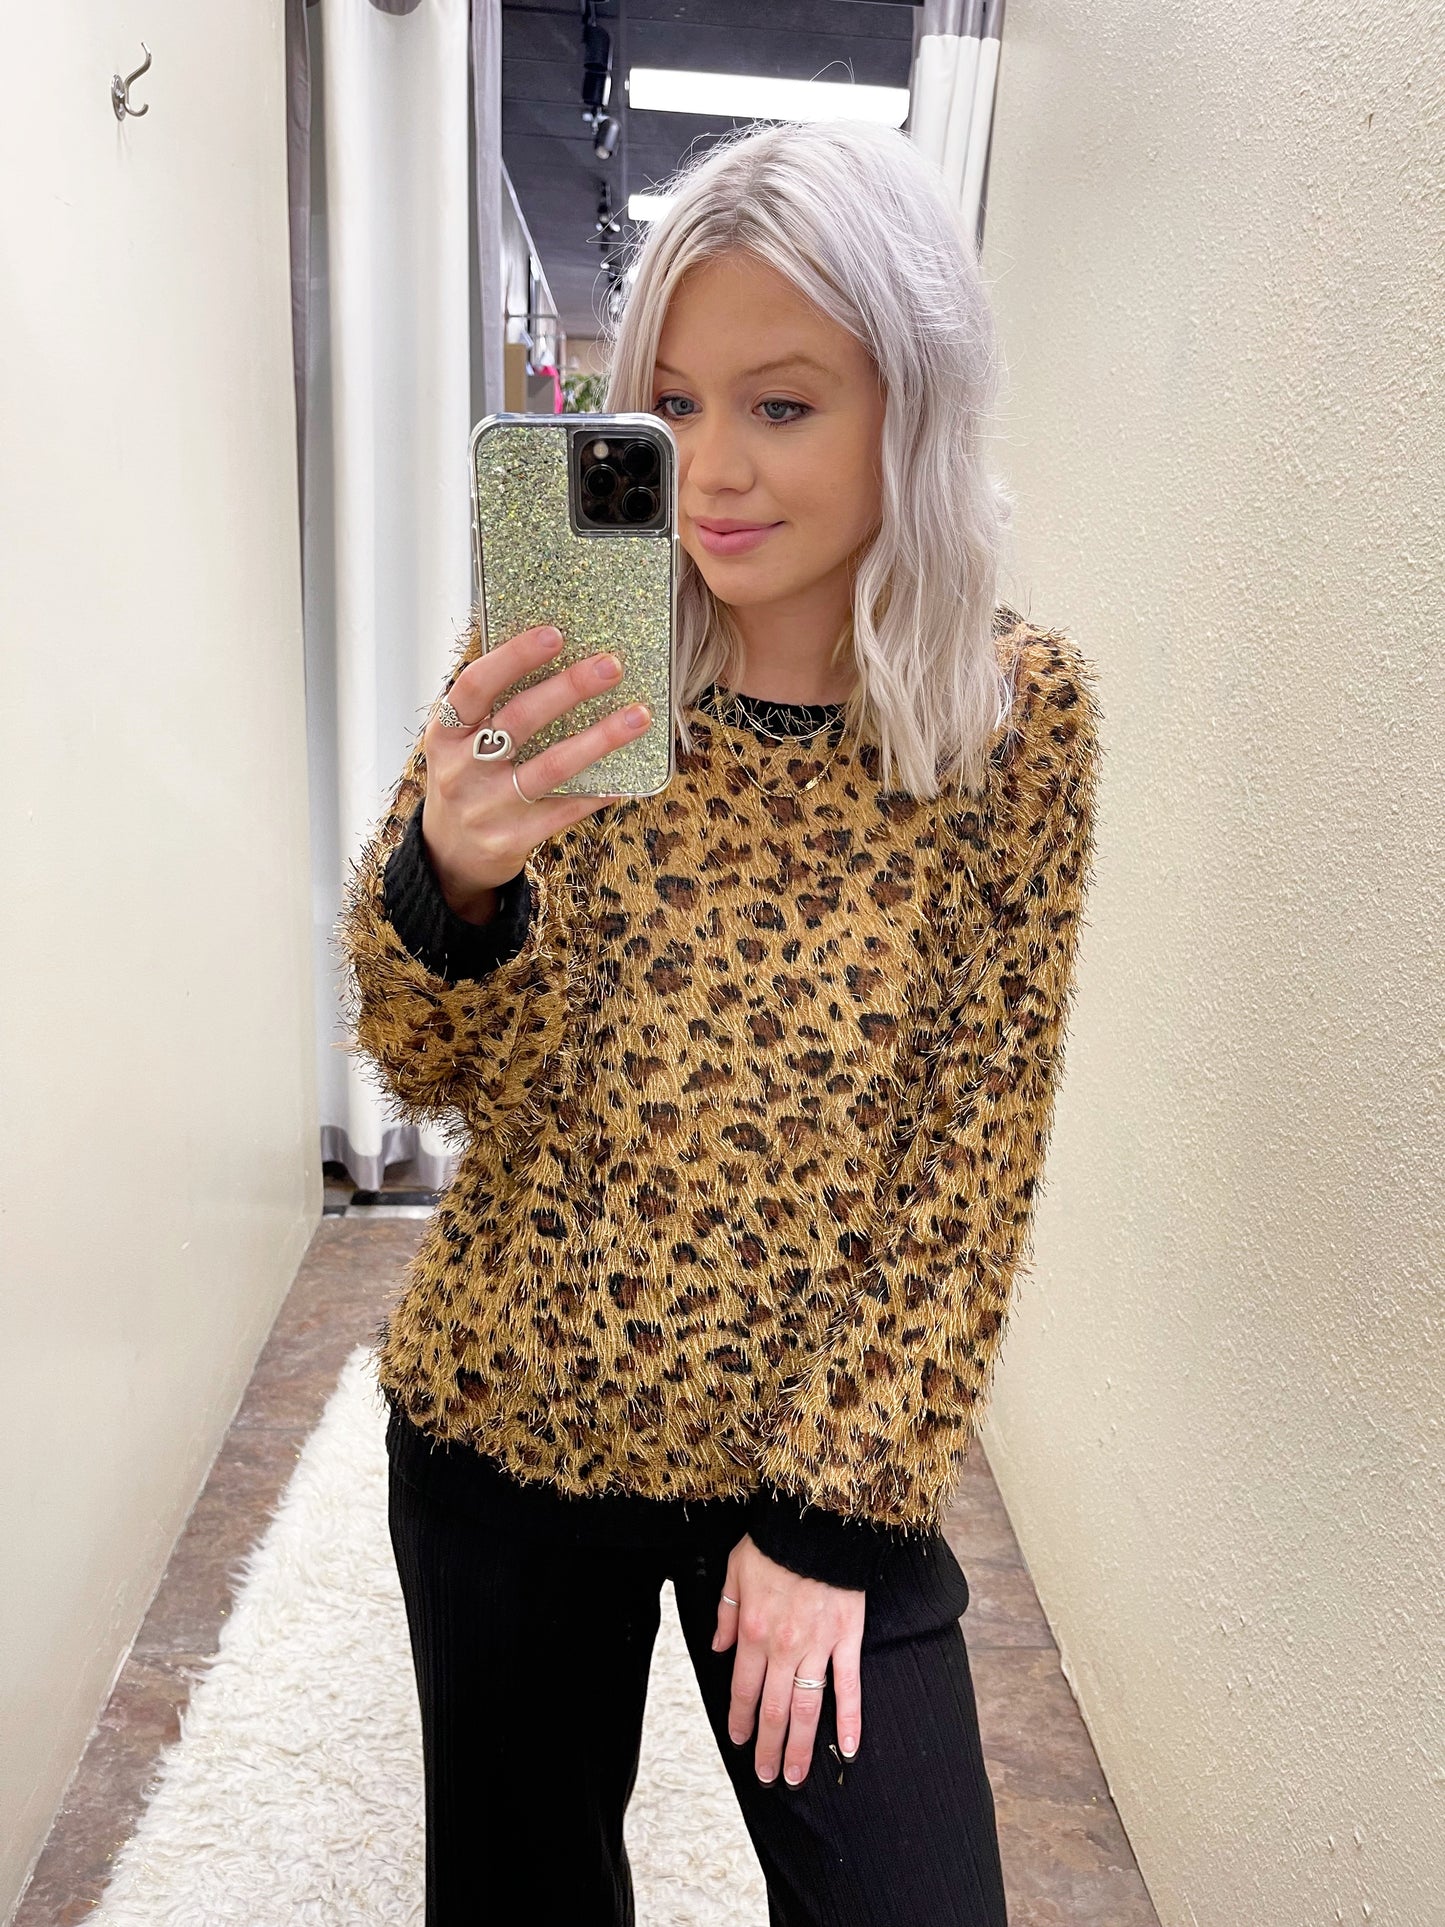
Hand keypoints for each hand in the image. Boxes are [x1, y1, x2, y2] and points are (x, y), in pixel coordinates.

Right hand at [419, 623, 651, 920]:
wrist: (449, 853)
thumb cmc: (467, 780)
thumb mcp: (460, 742)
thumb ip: (493, 707)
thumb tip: (557, 653)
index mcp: (446, 733)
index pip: (476, 685)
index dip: (514, 658)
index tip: (554, 635)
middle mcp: (461, 769)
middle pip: (520, 720)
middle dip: (569, 688)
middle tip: (611, 665)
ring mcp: (485, 807)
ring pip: (550, 767)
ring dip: (599, 739)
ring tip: (638, 716)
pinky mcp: (510, 840)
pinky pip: (563, 810)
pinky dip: (597, 791)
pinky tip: (626, 778)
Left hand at [713, 1534, 865, 1786]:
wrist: (819, 1520)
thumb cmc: (775, 1542)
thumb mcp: (735, 1570)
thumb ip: (726, 1612)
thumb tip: (717, 1645)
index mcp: (754, 1632)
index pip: (744, 1688)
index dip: (741, 1718)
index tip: (740, 1742)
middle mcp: (784, 1647)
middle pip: (774, 1709)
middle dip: (768, 1746)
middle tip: (767, 1776)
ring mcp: (818, 1646)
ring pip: (807, 1708)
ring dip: (800, 1746)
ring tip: (795, 1776)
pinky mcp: (848, 1639)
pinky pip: (849, 1686)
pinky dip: (849, 1720)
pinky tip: (846, 1749)